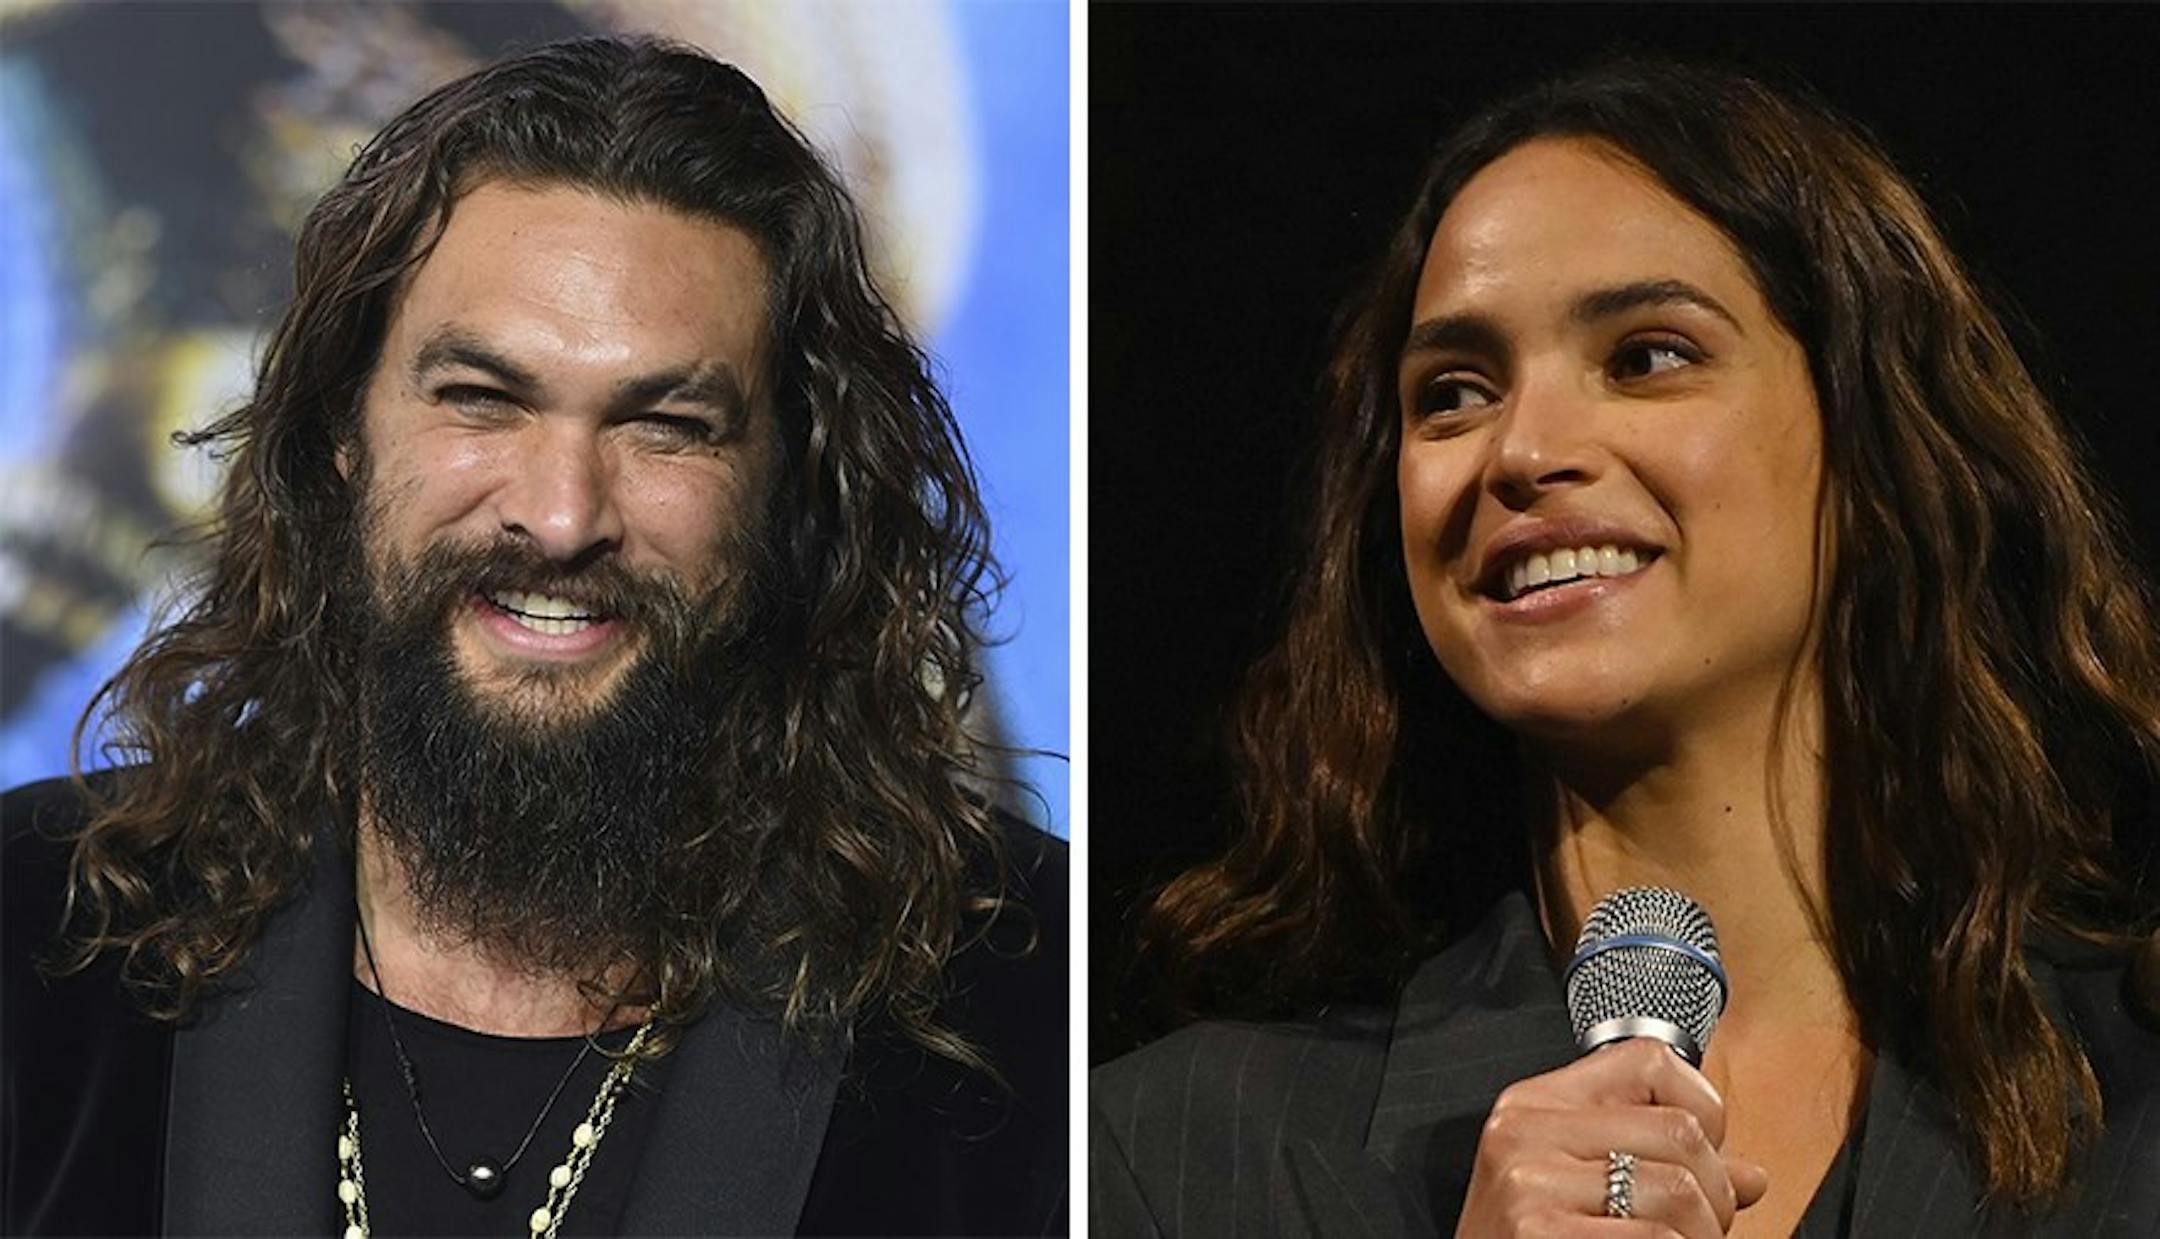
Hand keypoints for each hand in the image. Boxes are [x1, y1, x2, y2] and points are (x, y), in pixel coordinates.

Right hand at [1454, 1038, 1769, 1237]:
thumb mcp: (1576, 1188)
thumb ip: (1658, 1168)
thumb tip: (1753, 1176)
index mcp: (1533, 1105)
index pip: (1649, 1061)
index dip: (1703, 1107)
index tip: (1702, 1158)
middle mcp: (1524, 1132)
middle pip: (1679, 1132)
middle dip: (1715, 1193)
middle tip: (1700, 1230)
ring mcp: (1529, 1184)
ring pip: (1679, 1192)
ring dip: (1702, 1238)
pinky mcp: (1540, 1234)